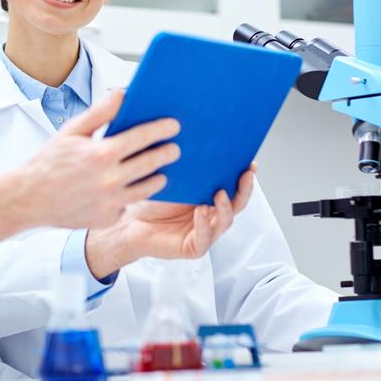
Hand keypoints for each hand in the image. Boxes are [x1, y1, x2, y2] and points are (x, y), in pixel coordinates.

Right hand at [0, 90, 181, 250]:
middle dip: (167, 153)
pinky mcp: (108, 218)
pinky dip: (131, 195)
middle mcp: (110, 179)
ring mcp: (111, 202)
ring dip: (157, 177)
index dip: (162, 130)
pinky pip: (129, 204)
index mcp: (102, 153)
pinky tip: (132, 188)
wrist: (30, 198)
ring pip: (148, 187)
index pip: (142, 137)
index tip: (173, 126)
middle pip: (152, 163)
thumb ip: (99, 113)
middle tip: (174, 148)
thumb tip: (122, 94)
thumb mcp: (72, 132)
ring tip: (159, 170)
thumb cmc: (49, 162)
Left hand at [84, 163, 256, 278]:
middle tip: (245, 175)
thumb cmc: (149, 201)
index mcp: (209, 197)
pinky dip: (204, 223)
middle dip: (244, 189)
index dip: (245, 176)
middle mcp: (211, 214)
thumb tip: (186, 134)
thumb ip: (182, 164)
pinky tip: (200, 210)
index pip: (233, 186)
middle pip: (237, 203)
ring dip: (226, 207)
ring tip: (220, 193)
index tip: (250, 163)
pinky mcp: (194, 246)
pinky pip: (205, 236)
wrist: (130, 224)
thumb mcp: (167, 177)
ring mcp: (205, 231)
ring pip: (225, 220)